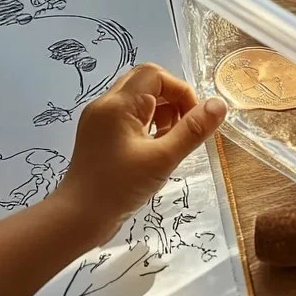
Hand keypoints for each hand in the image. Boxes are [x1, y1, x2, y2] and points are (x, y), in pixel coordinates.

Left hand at [53, 64, 226, 246]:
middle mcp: (106, 105)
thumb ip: (193, 130)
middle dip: (172, 99)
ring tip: (171, 140)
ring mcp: (100, 120)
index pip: (156, 75)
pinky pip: (130, 116)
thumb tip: (219, 104)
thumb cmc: (118, 187)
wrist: (76, 219)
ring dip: (162, 111)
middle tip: (184, 126)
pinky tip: (155, 148)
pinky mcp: (99, 135)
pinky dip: (149, 123)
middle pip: (147, 82)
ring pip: (139, 98)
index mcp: (118, 105)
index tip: (193, 118)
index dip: (181, 91)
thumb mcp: (162, 159)